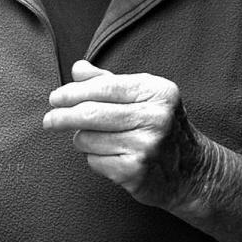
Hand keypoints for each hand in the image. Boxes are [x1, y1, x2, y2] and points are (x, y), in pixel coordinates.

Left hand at [42, 60, 203, 209]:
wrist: (192, 171)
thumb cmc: (161, 127)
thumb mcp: (142, 96)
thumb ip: (108, 81)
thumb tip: (78, 69)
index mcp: (157, 92)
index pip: (105, 87)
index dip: (73, 92)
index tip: (55, 98)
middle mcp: (155, 118)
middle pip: (91, 113)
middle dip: (63, 116)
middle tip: (49, 119)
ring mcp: (147, 146)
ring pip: (88, 139)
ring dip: (82, 139)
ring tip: (95, 139)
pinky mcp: (136, 172)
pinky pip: (94, 161)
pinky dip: (94, 158)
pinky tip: (110, 156)